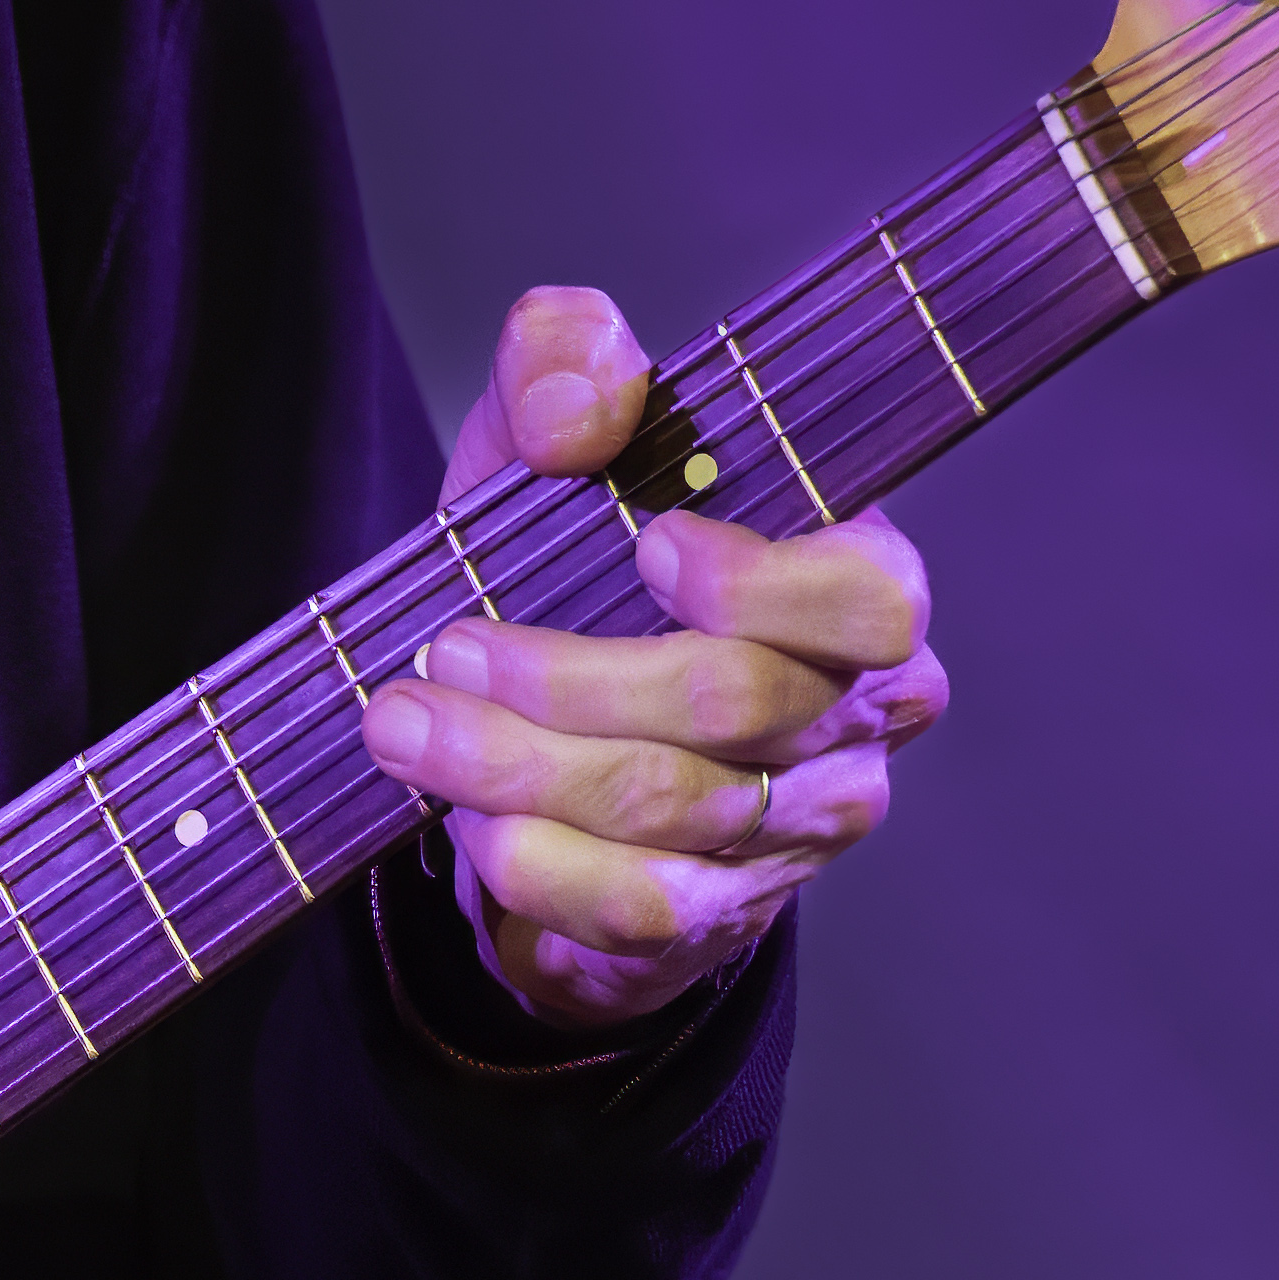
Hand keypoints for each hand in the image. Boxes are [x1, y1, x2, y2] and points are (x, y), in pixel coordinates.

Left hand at [356, 282, 950, 1034]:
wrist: (538, 725)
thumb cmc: (573, 562)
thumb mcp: (552, 446)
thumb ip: (567, 365)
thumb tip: (583, 398)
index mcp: (856, 586)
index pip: (871, 601)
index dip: (765, 584)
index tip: (646, 545)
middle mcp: (853, 718)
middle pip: (735, 708)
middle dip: (568, 680)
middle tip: (445, 649)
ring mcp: (796, 830)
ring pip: (669, 809)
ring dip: (518, 769)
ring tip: (407, 724)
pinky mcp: (723, 915)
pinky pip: (639, 906)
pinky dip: (537, 864)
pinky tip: (466, 822)